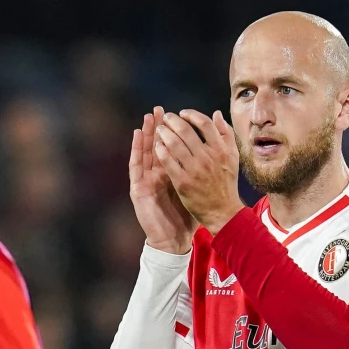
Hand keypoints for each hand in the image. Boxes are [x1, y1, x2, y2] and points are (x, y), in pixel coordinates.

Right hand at [130, 107, 194, 253]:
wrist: (174, 239)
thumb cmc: (187, 215)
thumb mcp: (198, 188)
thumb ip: (204, 169)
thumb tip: (212, 152)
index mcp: (172, 173)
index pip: (172, 148)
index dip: (174, 131)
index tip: (179, 113)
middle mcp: (158, 175)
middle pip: (157, 146)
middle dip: (159, 127)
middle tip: (161, 109)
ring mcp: (146, 180)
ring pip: (144, 151)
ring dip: (145, 133)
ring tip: (148, 116)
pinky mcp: (138, 188)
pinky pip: (136, 165)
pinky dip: (135, 149)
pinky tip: (136, 135)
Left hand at [153, 109, 244, 233]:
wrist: (223, 210)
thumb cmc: (226, 182)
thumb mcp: (233, 156)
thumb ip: (226, 133)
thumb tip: (216, 114)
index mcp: (221, 149)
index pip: (204, 123)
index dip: (191, 115)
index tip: (182, 113)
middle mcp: (208, 158)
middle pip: (186, 131)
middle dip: (173, 121)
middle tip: (166, 118)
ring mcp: (194, 170)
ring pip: (175, 144)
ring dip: (164, 134)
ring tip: (159, 130)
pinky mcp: (183, 182)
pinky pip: (168, 162)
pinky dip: (161, 151)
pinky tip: (157, 147)